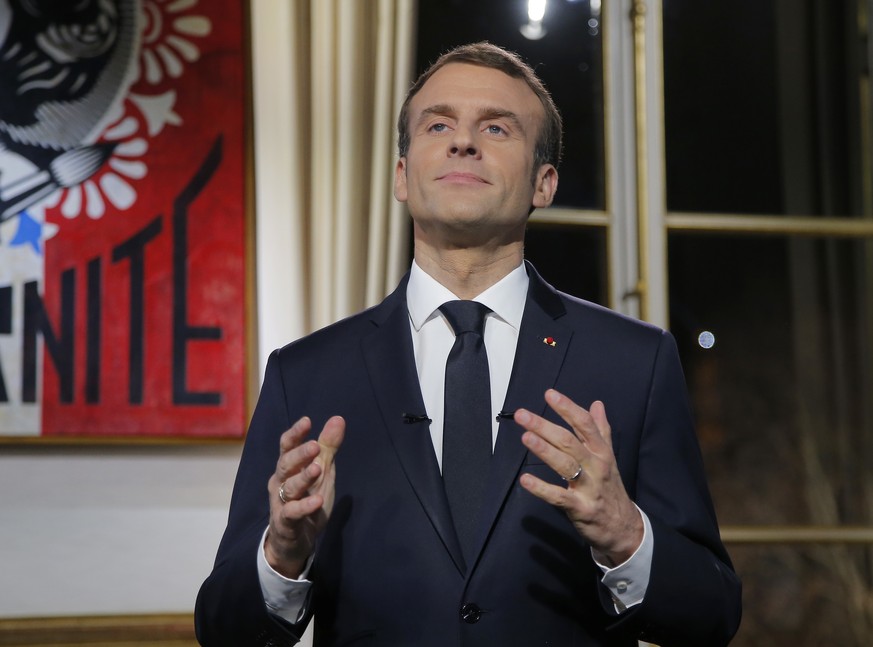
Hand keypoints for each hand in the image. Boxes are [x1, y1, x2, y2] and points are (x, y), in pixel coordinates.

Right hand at [265, 415, 344, 577]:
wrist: (295, 541)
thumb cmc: (306, 499)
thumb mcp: (322, 472)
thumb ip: (328, 446)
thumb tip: (338, 418)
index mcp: (288, 467)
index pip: (287, 446)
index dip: (296, 433)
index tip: (307, 421)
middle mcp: (281, 482)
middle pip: (286, 464)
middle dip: (300, 454)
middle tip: (315, 445)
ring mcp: (281, 503)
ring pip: (289, 487)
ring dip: (303, 477)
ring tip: (317, 469)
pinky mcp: (285, 523)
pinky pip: (292, 513)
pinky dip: (304, 506)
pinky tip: (316, 501)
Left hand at [516, 389, 642, 565]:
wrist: (623, 527)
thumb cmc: (610, 487)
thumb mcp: (609, 457)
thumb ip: (601, 430)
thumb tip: (597, 403)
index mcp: (601, 451)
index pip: (585, 424)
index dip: (567, 408)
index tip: (549, 394)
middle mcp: (596, 466)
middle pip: (569, 441)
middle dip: (545, 426)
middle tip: (522, 414)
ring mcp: (589, 487)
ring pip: (565, 464)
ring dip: (544, 450)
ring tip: (526, 436)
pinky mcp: (580, 508)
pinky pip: (559, 497)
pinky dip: (541, 488)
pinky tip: (525, 479)